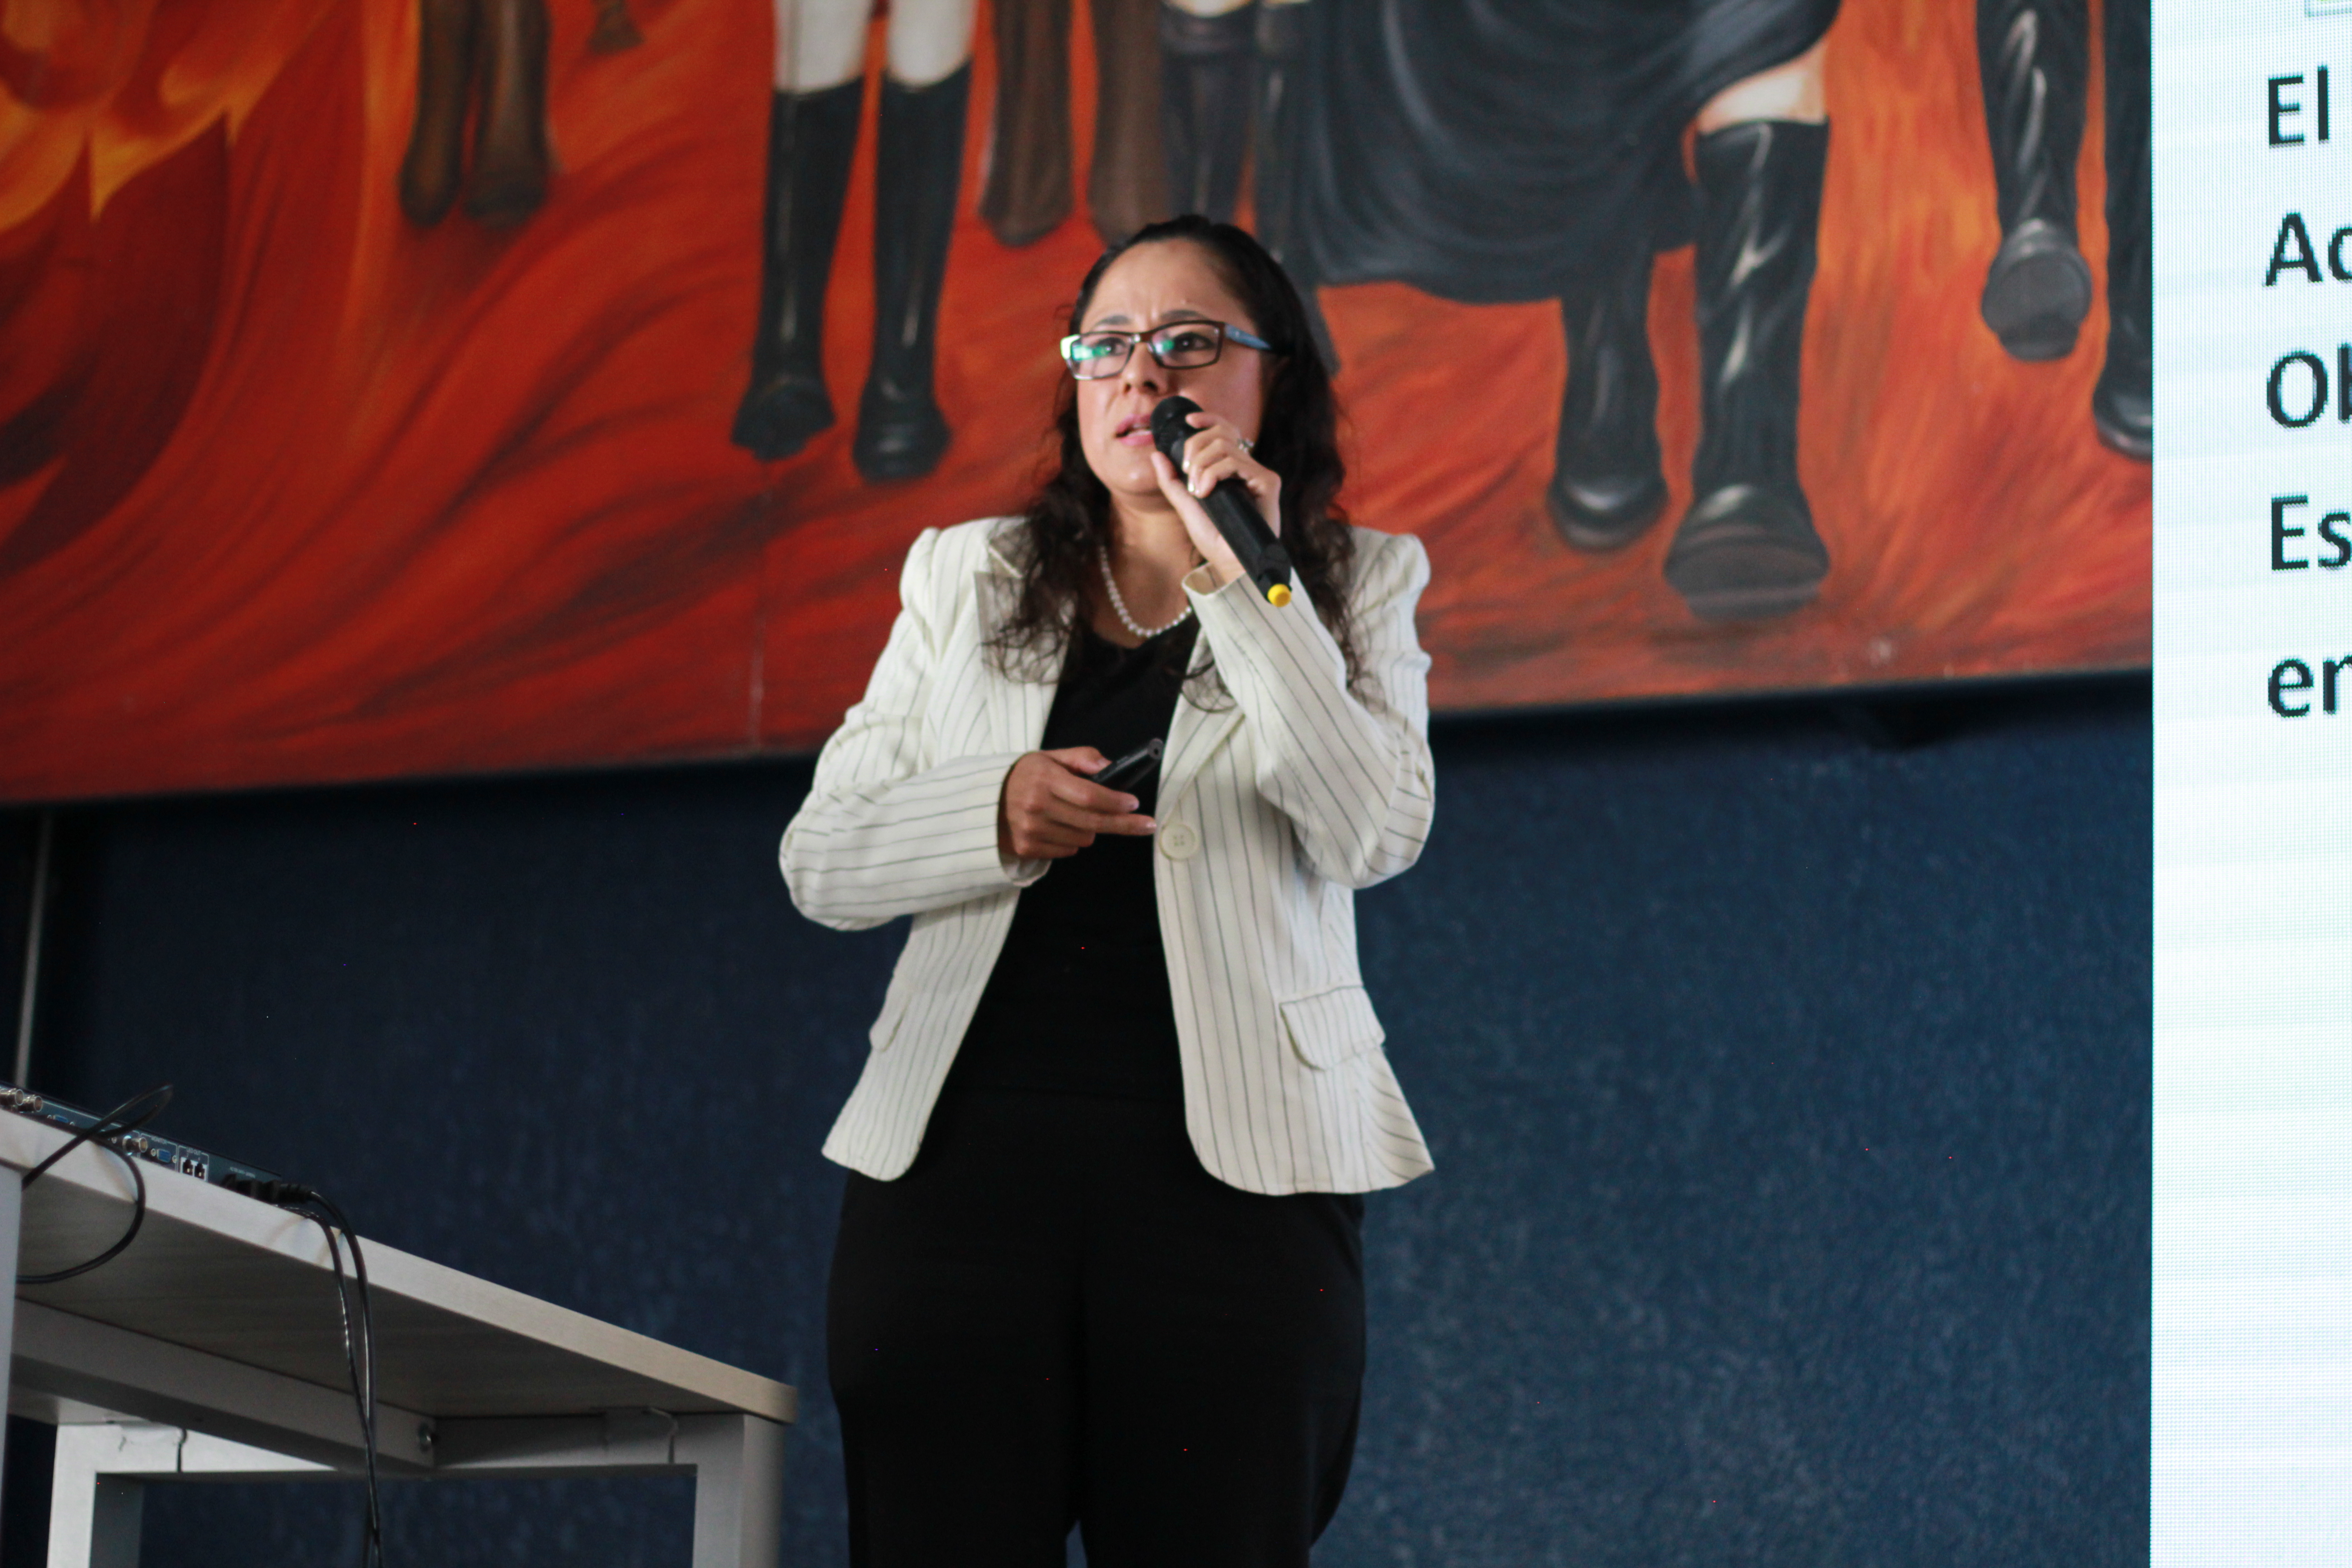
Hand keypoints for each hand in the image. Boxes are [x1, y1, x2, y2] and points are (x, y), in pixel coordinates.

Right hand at [998, 747, 1157, 860]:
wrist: (983, 800)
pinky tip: (1058, 827)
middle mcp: (1036, 806)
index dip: (1116, 802)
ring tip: (1074, 815)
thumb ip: (1081, 757)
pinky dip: (1071, 841)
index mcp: (1044, 779)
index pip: (1090, 796)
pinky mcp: (1027, 848)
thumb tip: (1110, 766)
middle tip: (1146, 824)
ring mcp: (1031, 831)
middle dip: (1123, 823)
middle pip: (1092, 822)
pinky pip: (1067, 851)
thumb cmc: (1024, 776)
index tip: (1135, 804)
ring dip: (1089, 830)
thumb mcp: (1049, 757)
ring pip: (1083, 839)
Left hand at [1148, 409, 1280, 589]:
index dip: (1208, 419)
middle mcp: (1246, 468)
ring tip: (1197, 490)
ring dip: (1201, 465)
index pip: (1223, 430)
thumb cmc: (1213, 539)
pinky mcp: (1268, 481)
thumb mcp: (1185, 506)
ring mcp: (1258, 473)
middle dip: (1195, 447)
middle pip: (1221, 432)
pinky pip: (1235, 461)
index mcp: (1231, 469)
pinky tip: (1206, 492)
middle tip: (1187, 474)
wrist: (1231, 562)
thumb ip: (1171, 481)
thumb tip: (1157, 454)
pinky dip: (1214, 473)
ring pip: (1224, 445)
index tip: (1188, 422)